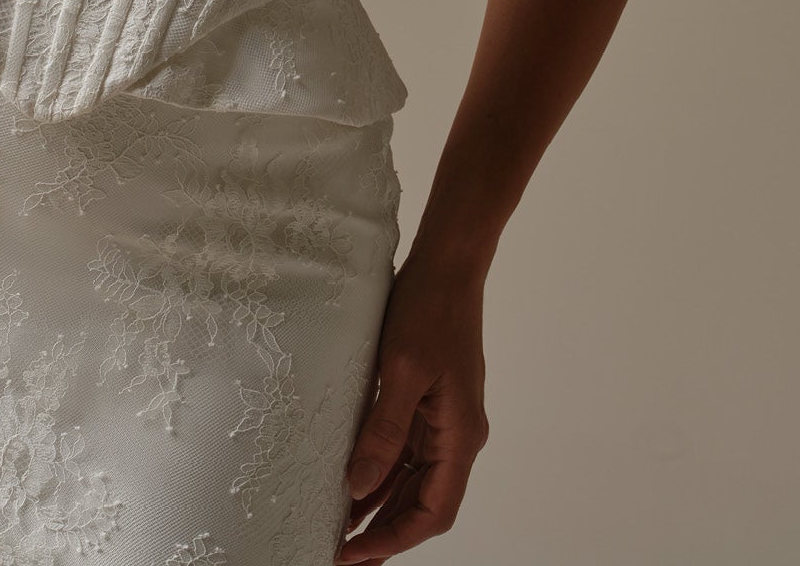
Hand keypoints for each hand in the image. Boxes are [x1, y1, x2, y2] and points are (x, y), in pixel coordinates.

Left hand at [335, 254, 490, 560]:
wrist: (448, 263)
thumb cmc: (429, 308)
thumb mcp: (402, 370)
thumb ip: (383, 431)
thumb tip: (358, 487)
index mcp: (460, 435)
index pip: (432, 510)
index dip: (394, 538)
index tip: (355, 554)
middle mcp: (458, 435)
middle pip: (424, 501)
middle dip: (385, 530)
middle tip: (340, 551)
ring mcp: (446, 418)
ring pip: (414, 478)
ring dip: (380, 503)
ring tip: (340, 525)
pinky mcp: (431, 400)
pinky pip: (408, 449)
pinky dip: (382, 469)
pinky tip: (353, 481)